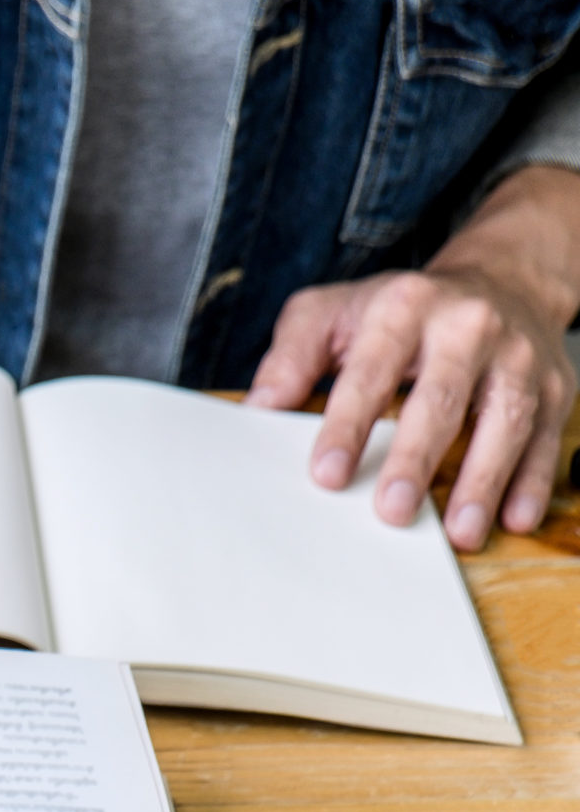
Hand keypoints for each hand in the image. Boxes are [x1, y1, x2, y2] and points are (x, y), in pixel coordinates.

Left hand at [248, 165, 579, 549]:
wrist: (500, 278)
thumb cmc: (400, 310)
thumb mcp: (333, 311)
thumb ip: (293, 353)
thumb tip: (260, 405)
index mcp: (404, 307)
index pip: (370, 371)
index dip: (348, 425)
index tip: (327, 475)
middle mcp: (468, 327)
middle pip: (441, 400)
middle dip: (416, 459)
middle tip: (392, 512)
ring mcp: (517, 357)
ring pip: (505, 421)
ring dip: (484, 480)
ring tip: (460, 533)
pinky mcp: (554, 385)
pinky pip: (547, 436)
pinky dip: (533, 480)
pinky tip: (513, 518)